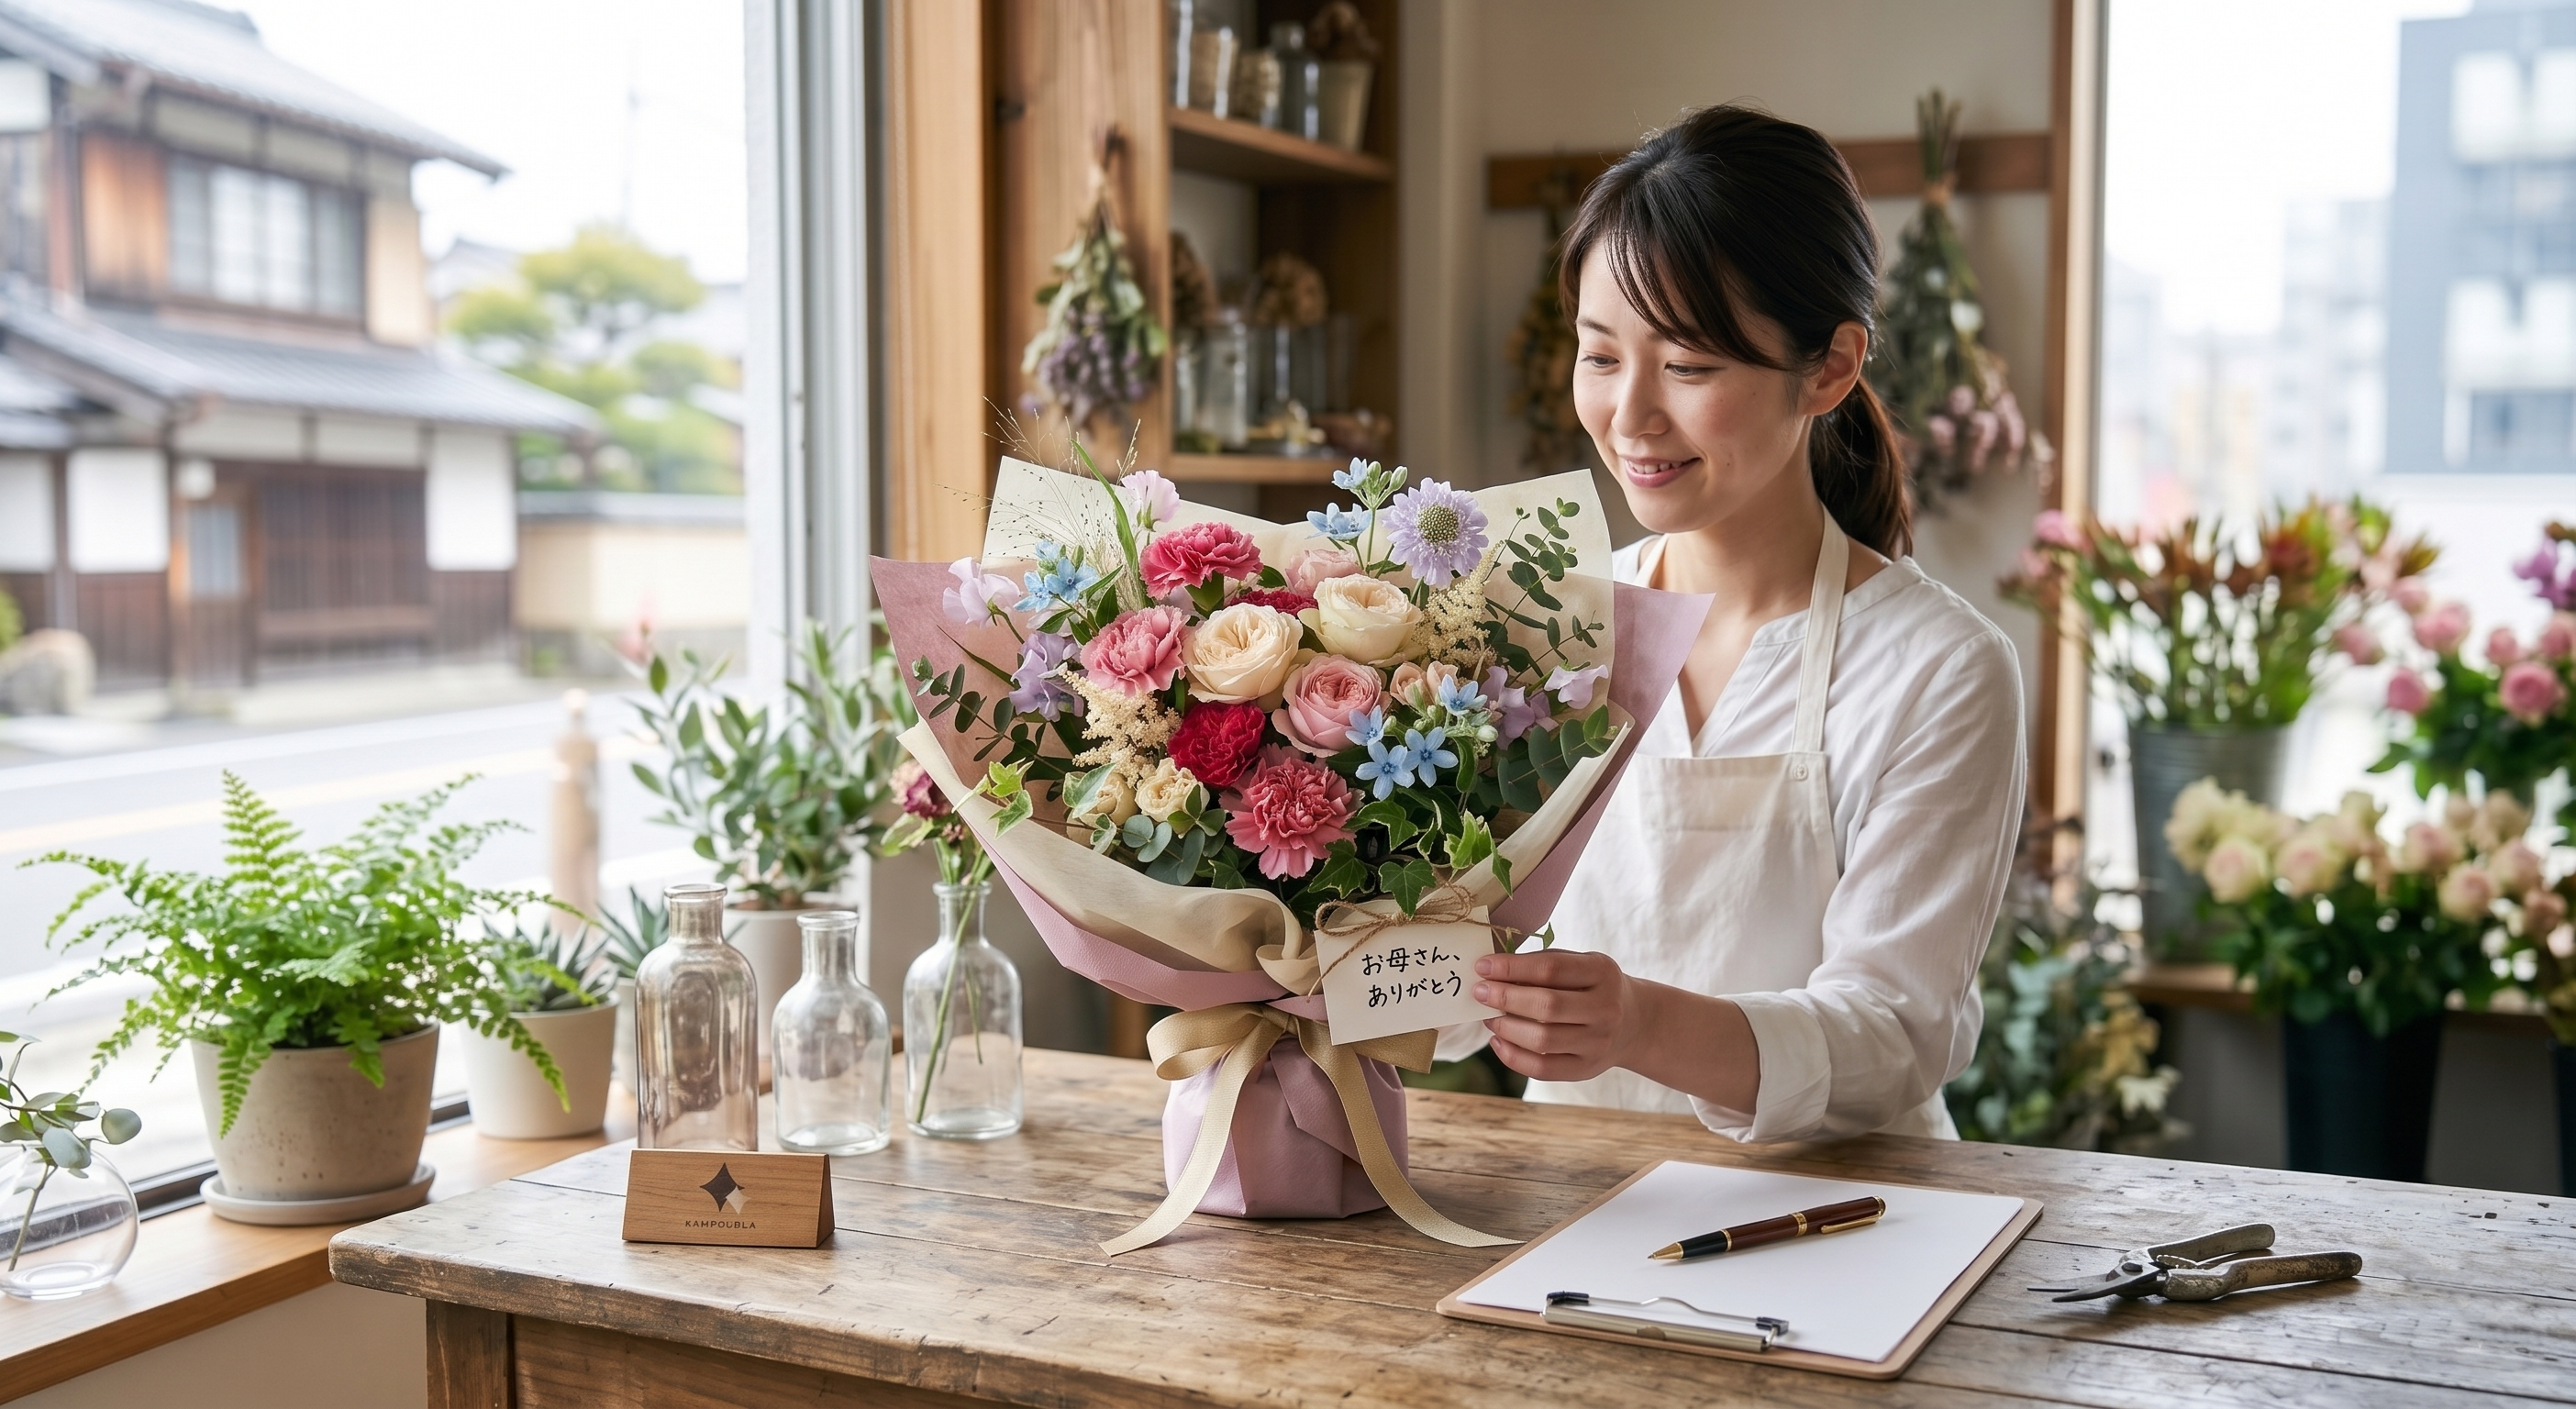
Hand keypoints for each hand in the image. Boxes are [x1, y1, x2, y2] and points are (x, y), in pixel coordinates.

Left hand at [1471, 948, 1645, 1082]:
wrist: (1634, 1022)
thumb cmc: (1593, 987)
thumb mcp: (1581, 964)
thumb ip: (1544, 964)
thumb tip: (1493, 971)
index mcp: (1602, 973)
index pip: (1551, 969)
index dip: (1512, 967)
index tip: (1482, 967)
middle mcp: (1605, 1009)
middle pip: (1547, 1006)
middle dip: (1505, 998)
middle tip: (1479, 992)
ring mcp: (1598, 1043)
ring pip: (1542, 1040)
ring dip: (1506, 1027)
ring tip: (1488, 1016)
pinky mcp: (1586, 1069)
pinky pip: (1543, 1068)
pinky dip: (1513, 1056)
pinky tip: (1498, 1040)